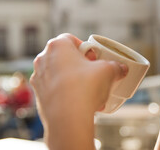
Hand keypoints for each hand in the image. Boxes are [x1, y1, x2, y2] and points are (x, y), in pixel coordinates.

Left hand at [30, 33, 126, 148]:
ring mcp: (38, 78)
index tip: (94, 58)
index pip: (71, 39)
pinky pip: (55, 90)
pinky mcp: (38, 96)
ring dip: (73, 80)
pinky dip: (66, 94)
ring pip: (59, 74)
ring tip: (90, 92)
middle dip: (79, 64)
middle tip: (93, 74)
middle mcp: (43, 59)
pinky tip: (81, 104)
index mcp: (57, 46)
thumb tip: (121, 69)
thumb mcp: (108, 71)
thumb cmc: (84, 89)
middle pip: (64, 56)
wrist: (67, 119)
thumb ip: (116, 66)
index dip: (85, 48)